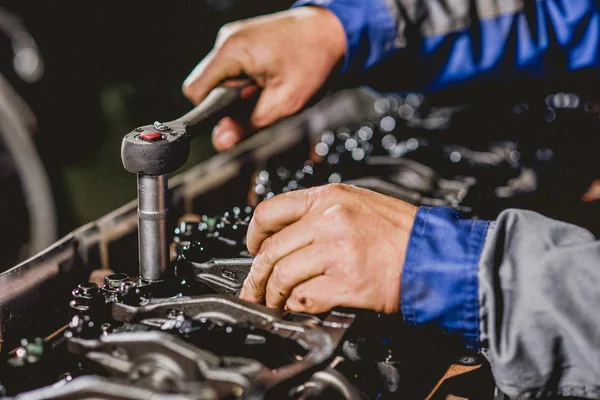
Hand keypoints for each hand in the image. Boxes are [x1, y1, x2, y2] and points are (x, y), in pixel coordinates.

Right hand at [182, 7, 345, 150]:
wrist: (331, 29)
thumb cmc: (314, 57)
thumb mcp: (284, 101)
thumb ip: (249, 124)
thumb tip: (223, 141)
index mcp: (233, 51)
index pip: (196, 91)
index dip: (212, 112)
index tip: (233, 118)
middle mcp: (227, 39)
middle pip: (206, 85)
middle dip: (229, 102)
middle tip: (259, 100)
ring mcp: (232, 37)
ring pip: (219, 78)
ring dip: (239, 91)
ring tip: (266, 87)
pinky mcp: (241, 40)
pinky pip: (231, 68)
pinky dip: (245, 80)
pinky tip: (266, 79)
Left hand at [239, 184, 417, 313]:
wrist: (436, 254)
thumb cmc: (404, 232)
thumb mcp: (360, 204)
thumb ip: (322, 213)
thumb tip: (289, 233)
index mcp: (330, 197)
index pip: (270, 211)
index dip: (253, 235)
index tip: (252, 249)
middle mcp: (328, 219)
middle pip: (270, 250)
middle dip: (256, 276)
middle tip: (254, 289)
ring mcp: (336, 250)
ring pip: (282, 275)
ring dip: (273, 295)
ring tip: (274, 303)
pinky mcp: (346, 281)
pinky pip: (304, 296)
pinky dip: (296, 305)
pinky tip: (298, 307)